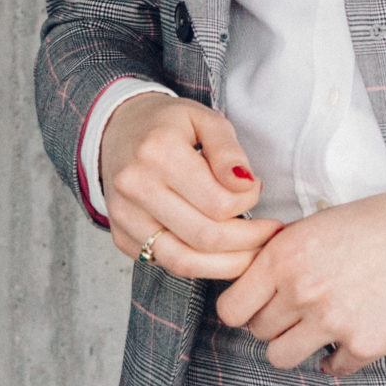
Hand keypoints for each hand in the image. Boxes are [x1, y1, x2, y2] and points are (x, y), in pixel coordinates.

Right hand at [98, 94, 278, 280]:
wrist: (116, 130)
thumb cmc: (167, 125)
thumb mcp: (204, 119)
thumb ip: (228, 151)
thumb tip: (246, 185)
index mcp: (158, 152)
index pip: (219, 202)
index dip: (249, 202)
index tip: (256, 190)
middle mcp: (135, 188)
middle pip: (205, 237)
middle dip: (248, 241)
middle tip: (269, 233)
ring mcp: (124, 217)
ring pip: (185, 262)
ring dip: (228, 264)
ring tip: (253, 254)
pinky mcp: (121, 237)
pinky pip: (167, 264)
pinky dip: (200, 266)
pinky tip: (220, 253)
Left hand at [214, 180, 385, 375]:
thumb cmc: (379, 221)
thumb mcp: (317, 223)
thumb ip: (282, 254)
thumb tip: (252, 280)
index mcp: (284, 257)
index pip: (231, 309)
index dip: (242, 308)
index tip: (257, 305)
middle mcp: (302, 292)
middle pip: (258, 333)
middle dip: (274, 323)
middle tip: (297, 310)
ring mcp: (332, 322)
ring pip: (282, 358)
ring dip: (296, 346)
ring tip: (315, 330)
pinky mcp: (364, 345)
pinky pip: (331, 368)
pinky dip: (337, 357)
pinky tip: (348, 336)